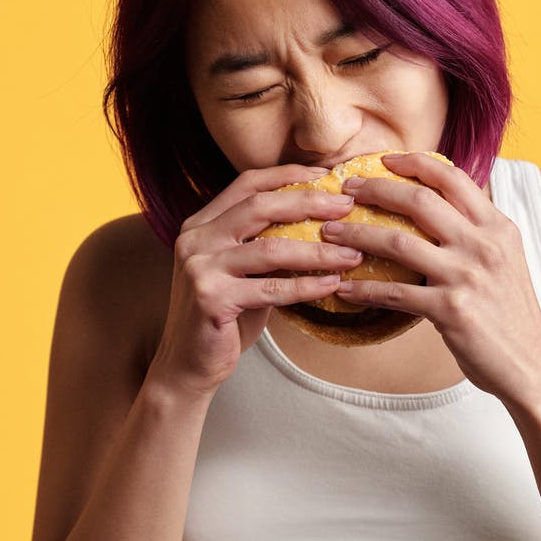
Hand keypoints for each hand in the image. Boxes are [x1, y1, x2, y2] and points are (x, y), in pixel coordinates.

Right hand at [150, 165, 364, 398]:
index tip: (327, 176)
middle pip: (260, 206)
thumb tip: (324, 222)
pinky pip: (271, 289)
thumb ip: (266, 244)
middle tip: (347, 207)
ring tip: (352, 254)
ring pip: (271, 248)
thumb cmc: (225, 316)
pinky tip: (332, 285)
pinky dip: (307, 286)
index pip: (247, 184)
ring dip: (318, 251)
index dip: (288, 176)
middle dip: (309, 203)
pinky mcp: (210, 299)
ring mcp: (199, 268)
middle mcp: (195, 239)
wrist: (188, 365)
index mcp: (201, 224)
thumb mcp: (242, 271)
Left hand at [326, 152, 540, 404]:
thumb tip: (438, 211)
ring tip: (329, 233)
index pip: (454, 178)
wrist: (532, 365)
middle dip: (376, 188)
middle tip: (347, 188)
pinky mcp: (450, 310)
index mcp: (498, 228)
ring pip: (398, 242)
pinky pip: (393, 293)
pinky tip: (344, 287)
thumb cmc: (513, 315)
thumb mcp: (506, 261)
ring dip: (356, 234)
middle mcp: (484, 245)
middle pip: (420, 200)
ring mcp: (466, 276)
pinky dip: (363, 289)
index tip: (384, 160)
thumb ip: (476, 233)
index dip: (415, 163)